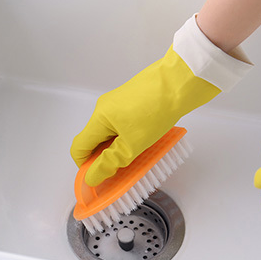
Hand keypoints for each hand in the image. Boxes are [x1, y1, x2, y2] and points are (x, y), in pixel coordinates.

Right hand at [70, 15, 252, 186]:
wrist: (181, 80)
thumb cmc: (156, 110)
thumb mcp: (132, 143)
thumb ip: (110, 162)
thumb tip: (90, 177)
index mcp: (99, 118)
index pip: (79, 147)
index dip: (85, 166)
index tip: (101, 179)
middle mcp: (104, 108)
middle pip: (95, 140)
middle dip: (105, 159)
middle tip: (125, 172)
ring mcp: (119, 103)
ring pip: (111, 133)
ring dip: (120, 148)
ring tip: (140, 158)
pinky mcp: (134, 100)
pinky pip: (123, 124)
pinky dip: (130, 137)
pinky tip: (148, 142)